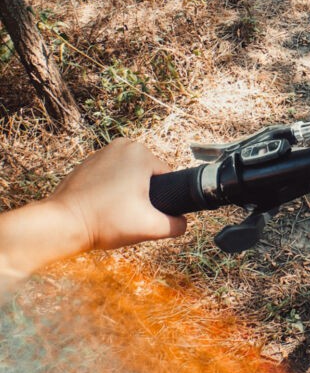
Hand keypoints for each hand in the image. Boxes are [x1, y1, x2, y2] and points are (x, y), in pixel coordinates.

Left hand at [47, 138, 186, 250]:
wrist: (63, 223)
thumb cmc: (105, 221)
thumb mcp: (150, 227)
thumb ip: (176, 225)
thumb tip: (182, 223)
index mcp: (141, 153)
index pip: (167, 177)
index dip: (161, 198)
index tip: (142, 212)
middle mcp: (122, 145)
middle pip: (148, 175)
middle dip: (143, 194)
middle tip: (128, 213)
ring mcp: (102, 152)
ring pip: (130, 176)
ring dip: (127, 191)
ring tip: (113, 210)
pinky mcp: (87, 162)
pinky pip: (111, 176)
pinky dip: (110, 189)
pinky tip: (101, 205)